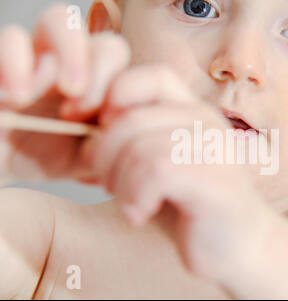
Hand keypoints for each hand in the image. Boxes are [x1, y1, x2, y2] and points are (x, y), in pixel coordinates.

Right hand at [0, 4, 129, 182]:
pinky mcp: (7, 60)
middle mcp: (78, 65)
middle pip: (109, 45)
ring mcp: (42, 56)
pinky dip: (17, 62)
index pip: (134, 71)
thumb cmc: (51, 155)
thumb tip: (140, 132)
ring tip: (63, 91)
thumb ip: (116, 144)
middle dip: (101, 75)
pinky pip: (12, 38)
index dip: (125, 89)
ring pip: (62, 21)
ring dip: (71, 55)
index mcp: (104, 88)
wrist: (8, 160)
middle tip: (81, 111)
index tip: (107, 123)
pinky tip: (18, 96)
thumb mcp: (92, 157)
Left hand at [93, 64, 271, 281]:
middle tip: (107, 184)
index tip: (100, 135)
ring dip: (120, 184)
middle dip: (104, 157)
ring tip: (129, 204)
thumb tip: (83, 131)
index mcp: (193, 113)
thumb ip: (129, 142)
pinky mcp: (216, 182)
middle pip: (132, 119)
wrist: (238, 246)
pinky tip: (140, 215)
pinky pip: (156, 173)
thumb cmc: (189, 206)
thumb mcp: (154, 166)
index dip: (115, 96)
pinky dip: (135, 198)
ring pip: (140, 149)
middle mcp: (208, 123)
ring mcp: (216, 150)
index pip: (152, 76)